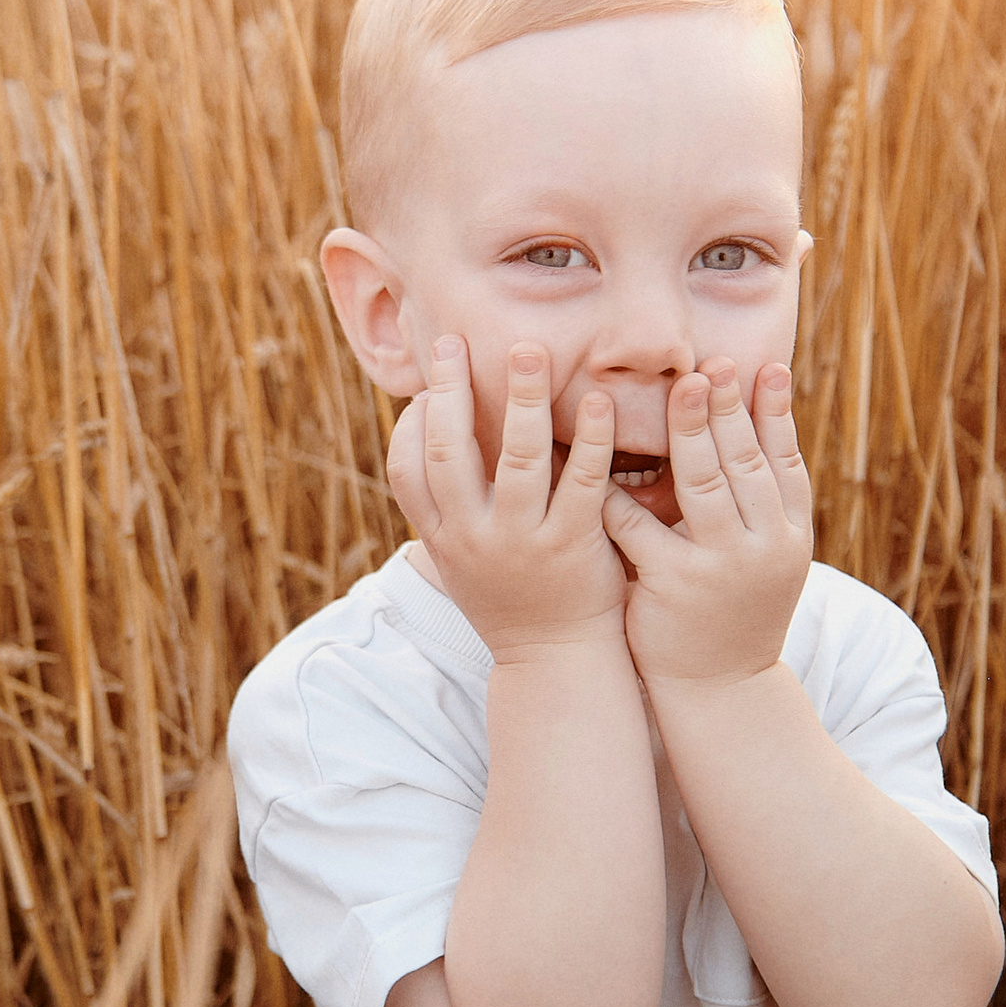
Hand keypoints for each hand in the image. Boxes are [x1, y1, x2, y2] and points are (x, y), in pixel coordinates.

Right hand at [386, 338, 628, 664]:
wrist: (557, 665)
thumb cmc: (513, 602)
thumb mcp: (464, 562)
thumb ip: (449, 510)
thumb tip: (435, 441)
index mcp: (442, 540)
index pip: (406, 471)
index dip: (412, 424)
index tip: (428, 386)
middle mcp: (472, 538)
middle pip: (451, 452)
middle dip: (452, 391)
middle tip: (456, 341)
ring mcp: (522, 543)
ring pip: (517, 458)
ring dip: (523, 399)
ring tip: (531, 351)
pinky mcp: (573, 547)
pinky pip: (582, 481)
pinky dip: (590, 438)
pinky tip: (600, 401)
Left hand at [600, 360, 813, 689]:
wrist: (723, 690)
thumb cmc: (736, 609)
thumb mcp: (767, 555)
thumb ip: (759, 501)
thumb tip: (748, 424)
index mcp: (790, 534)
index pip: (785, 459)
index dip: (774, 411)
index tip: (763, 365)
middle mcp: (765, 546)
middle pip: (745, 461)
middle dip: (728, 407)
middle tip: (711, 363)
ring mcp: (722, 566)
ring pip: (706, 483)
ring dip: (692, 431)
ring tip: (680, 388)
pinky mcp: (676, 585)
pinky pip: (643, 527)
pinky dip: (624, 492)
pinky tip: (605, 456)